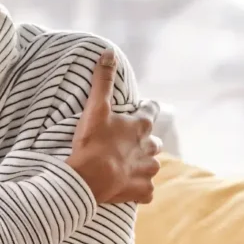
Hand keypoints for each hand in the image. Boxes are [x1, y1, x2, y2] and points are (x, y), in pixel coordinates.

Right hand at [66, 49, 162, 204]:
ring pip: (151, 167)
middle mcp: (149, 148)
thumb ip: (102, 80)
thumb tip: (108, 52)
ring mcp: (147, 171)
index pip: (151, 110)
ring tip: (126, 167)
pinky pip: (146, 192)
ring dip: (142, 166)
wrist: (90, 178)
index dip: (146, 108)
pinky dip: (139, 190)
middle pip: (154, 142)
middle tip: (129, 143)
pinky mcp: (142, 191)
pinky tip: (129, 189)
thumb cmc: (93, 142)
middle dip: (145, 141)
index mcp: (140, 126)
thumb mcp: (96, 108)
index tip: (142, 108)